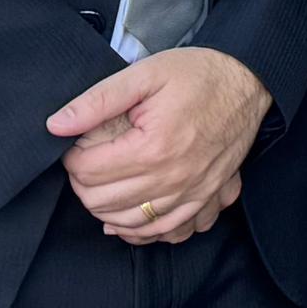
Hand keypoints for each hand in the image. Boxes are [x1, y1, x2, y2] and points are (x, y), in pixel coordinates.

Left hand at [48, 47, 269, 243]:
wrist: (250, 82)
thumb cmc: (199, 76)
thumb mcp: (145, 74)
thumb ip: (97, 100)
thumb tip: (56, 125)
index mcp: (153, 148)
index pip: (87, 173)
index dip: (72, 159)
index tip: (77, 145)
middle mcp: (173, 179)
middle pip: (102, 203)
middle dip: (84, 184)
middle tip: (89, 162)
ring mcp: (192, 195)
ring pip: (129, 224)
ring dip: (106, 210)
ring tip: (105, 184)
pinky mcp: (206, 200)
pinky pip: (167, 233)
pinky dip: (144, 231)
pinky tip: (131, 217)